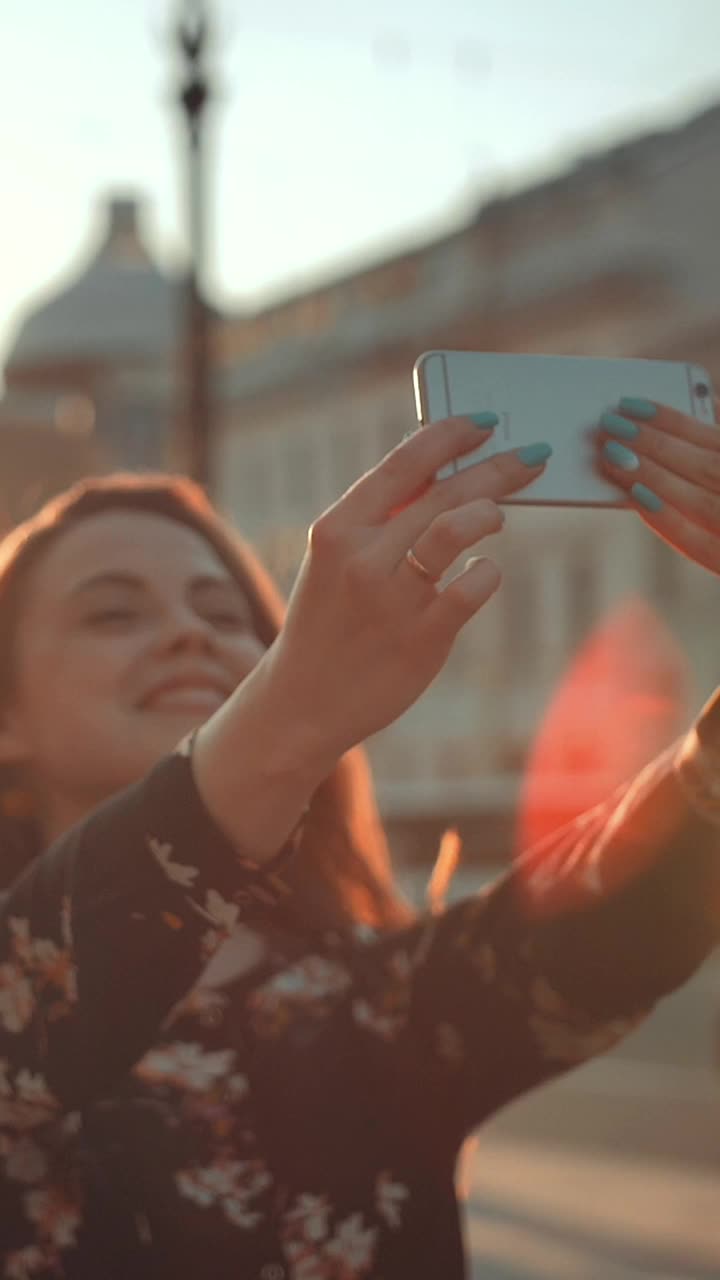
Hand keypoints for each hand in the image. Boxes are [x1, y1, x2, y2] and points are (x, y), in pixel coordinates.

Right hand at [264, 416, 550, 762]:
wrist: (303, 700)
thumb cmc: (330, 620)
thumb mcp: (336, 561)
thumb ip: (381, 520)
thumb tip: (446, 473)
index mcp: (337, 529)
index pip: (403, 463)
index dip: (451, 435)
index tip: (486, 421)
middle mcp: (363, 558)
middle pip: (443, 492)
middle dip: (496, 466)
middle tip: (532, 454)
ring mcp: (392, 599)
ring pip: (457, 529)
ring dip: (489, 510)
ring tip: (497, 513)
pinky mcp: (421, 638)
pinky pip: (472, 588)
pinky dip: (487, 571)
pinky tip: (484, 571)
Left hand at [595, 396, 719, 573]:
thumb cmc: (718, 494)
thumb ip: (718, 442)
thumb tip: (705, 404)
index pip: (715, 438)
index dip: (672, 420)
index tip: (629, 404)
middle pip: (703, 467)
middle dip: (653, 443)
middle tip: (608, 425)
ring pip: (697, 501)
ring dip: (652, 475)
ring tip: (611, 454)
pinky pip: (693, 542)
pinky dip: (665, 516)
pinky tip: (635, 495)